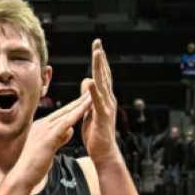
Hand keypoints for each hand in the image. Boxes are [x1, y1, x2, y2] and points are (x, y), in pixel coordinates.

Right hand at [12, 90, 91, 191]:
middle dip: (78, 101)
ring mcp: (44, 130)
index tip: (84, 99)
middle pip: (64, 110)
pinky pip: (66, 123)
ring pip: (66, 113)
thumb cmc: (33, 167)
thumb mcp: (49, 149)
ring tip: (92, 96)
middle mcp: (42, 125)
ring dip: (80, 104)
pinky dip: (77, 114)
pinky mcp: (48, 137)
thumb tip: (69, 131)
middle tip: (91, 91)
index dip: (73, 107)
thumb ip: (59, 139)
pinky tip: (86, 108)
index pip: (60, 115)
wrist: (22, 176)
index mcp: (41, 127)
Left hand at [82, 39, 118, 162]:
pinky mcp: (103, 117)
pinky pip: (98, 102)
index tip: (96, 46)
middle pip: (104, 75)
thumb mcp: (90, 111)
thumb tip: (86, 81)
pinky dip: (94, 91)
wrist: (103, 152)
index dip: (99, 61)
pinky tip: (90, 81)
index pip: (102, 75)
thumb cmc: (96, 133)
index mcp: (104, 98)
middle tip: (97, 42)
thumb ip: (89, 96)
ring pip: (103, 84)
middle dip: (100, 58)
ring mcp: (107, 107)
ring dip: (99, 68)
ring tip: (97, 54)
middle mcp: (108, 99)